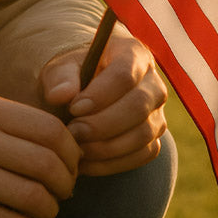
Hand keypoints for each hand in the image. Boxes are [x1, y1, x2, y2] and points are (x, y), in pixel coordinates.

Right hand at [0, 92, 80, 217]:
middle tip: (65, 191)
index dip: (71, 152)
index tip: (72, 165)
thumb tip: (67, 144)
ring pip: (30, 196)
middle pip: (45, 163)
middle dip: (66, 183)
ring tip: (48, 211)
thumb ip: (14, 122)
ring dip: (50, 209)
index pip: (49, 130)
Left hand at [39, 30, 167, 176]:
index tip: (74, 108)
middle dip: (103, 124)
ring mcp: (158, 112)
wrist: (84, 92)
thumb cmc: (74, 75)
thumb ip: (60, 78)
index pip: (125, 74)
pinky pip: (143, 155)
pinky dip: (113, 163)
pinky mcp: (155, 138)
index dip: (100, 95)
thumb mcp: (61, 68)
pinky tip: (86, 162)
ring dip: (107, 147)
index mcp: (132, 53)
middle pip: (138, 106)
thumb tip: (60, 95)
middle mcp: (153, 82)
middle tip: (73, 132)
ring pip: (143, 134)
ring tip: (76, 148)